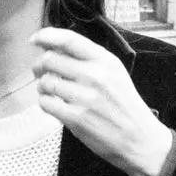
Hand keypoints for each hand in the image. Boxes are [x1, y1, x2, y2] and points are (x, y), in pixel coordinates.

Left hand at [33, 27, 172, 175]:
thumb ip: (89, 60)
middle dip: (39, 65)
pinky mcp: (77, 118)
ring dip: (42, 86)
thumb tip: (54, 47)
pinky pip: (46, 103)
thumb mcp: (115, 74)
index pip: (69, 39)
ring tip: (50, 91)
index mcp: (106, 61)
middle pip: (50, 59)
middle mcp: (96, 75)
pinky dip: (45, 102)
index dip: (46, 36)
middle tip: (40, 72)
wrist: (141, 139)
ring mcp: (86, 97)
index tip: (35, 40)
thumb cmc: (124, 106)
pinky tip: (54, 105)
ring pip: (45, 82)